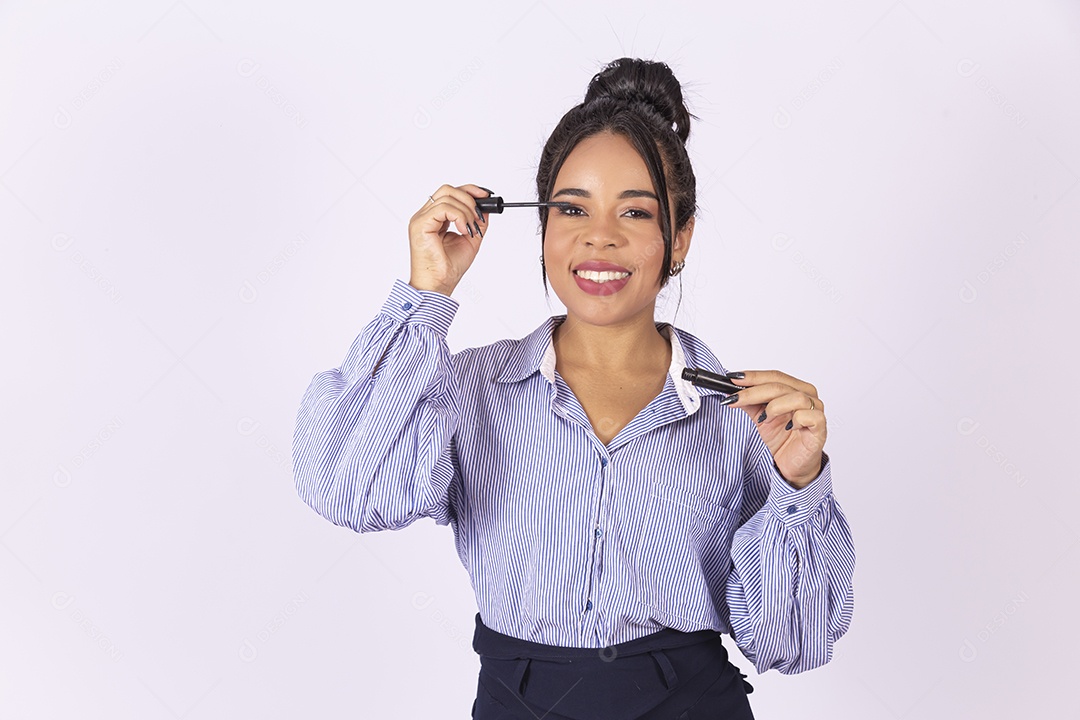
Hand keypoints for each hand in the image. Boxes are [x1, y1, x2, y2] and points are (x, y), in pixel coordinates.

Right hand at [408, 183, 491, 295]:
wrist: (438, 285)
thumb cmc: (449, 268)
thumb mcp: (470, 239)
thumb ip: (476, 222)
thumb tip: (485, 208)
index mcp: (435, 218)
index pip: (449, 193)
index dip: (468, 190)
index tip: (485, 196)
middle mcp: (426, 216)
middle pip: (447, 190)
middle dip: (469, 198)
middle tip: (478, 216)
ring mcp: (421, 219)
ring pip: (447, 196)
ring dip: (466, 211)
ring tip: (469, 229)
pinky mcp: (420, 224)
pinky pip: (442, 208)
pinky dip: (458, 216)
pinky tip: (463, 230)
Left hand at [721, 370, 826, 488]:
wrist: (792, 465)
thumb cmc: (781, 439)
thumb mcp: (759, 417)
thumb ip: (749, 402)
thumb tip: (731, 391)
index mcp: (795, 388)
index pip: (774, 376)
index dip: (753, 376)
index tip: (732, 379)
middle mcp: (807, 396)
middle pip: (780, 385)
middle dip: (753, 391)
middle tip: (734, 398)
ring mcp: (816, 410)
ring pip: (795, 397)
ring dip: (774, 407)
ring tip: (764, 419)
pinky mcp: (820, 427)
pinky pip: (808, 416)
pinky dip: (795, 419)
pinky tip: (787, 427)